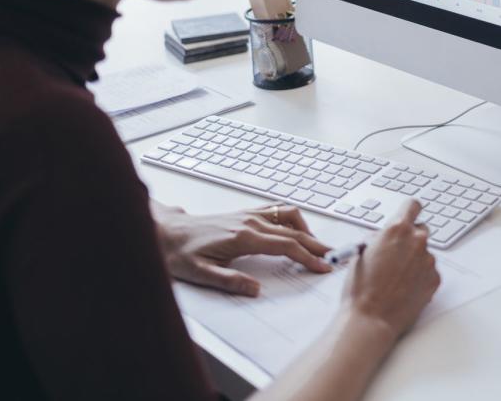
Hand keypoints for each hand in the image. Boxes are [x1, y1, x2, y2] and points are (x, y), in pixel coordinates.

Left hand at [153, 202, 332, 296]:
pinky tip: (295, 231)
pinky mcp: (245, 213)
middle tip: (335, 257)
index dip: (308, 257)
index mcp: (243, 237)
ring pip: (289, 215)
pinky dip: (293, 219)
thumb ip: (230, 281)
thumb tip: (256, 290)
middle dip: (317, 245)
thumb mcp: (201, 274)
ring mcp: (248, 214)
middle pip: (294, 231)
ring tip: (316, 246)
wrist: (166, 233)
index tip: (324, 267)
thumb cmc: (180, 253)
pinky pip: (277, 210)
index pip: (286, 246)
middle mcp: (250, 221)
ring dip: (307, 229)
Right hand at [342, 199, 439, 338]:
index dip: (409, 211)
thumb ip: (378, 239)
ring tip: (395, 279)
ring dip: (414, 261)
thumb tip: (383, 237)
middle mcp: (417, 241)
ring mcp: (428, 260)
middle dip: (410, 239)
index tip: (408, 216)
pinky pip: (429, 271)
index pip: (412, 206)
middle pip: (421, 229)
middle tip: (396, 255)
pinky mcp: (435, 278)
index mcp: (397, 230)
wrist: (371, 318)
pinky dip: (419, 277)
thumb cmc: (361, 288)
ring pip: (424, 253)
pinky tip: (404, 289)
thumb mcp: (361, 253)